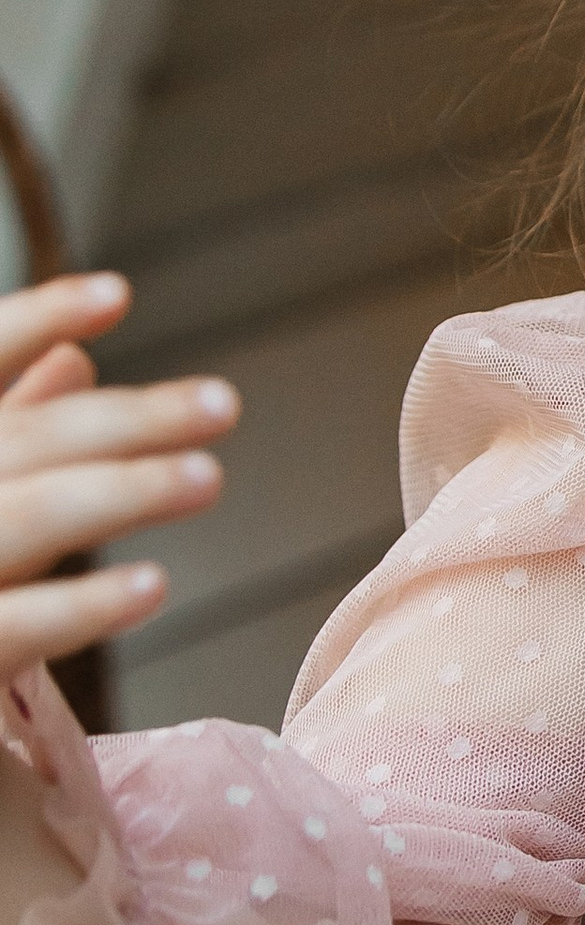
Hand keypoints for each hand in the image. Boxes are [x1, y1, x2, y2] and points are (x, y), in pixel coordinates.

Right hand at [0, 274, 235, 682]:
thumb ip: (8, 429)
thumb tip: (77, 358)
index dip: (30, 321)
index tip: (117, 296)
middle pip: (18, 445)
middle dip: (121, 420)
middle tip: (223, 405)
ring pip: (17, 519)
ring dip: (116, 493)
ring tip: (208, 477)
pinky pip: (10, 628)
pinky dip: (79, 605)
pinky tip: (153, 583)